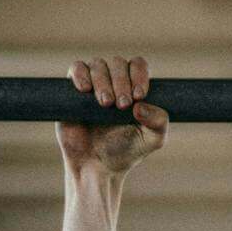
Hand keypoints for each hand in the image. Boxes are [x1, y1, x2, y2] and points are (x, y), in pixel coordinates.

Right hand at [56, 55, 168, 175]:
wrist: (96, 167)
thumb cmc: (125, 152)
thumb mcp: (152, 140)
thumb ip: (159, 122)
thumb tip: (141, 105)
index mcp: (133, 86)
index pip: (137, 64)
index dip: (139, 74)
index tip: (138, 96)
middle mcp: (113, 81)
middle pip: (118, 62)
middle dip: (121, 81)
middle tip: (121, 105)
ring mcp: (93, 84)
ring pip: (98, 64)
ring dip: (103, 81)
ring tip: (105, 104)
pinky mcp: (72, 90)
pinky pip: (76, 68)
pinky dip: (81, 74)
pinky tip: (85, 90)